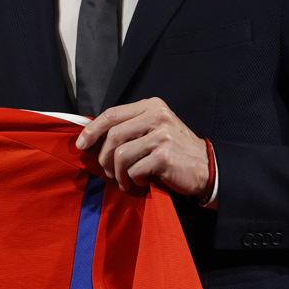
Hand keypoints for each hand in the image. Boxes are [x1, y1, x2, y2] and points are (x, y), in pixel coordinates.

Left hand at [74, 97, 209, 197]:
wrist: (206, 168)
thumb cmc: (173, 151)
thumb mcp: (153, 129)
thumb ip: (129, 128)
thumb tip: (91, 137)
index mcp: (151, 106)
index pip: (112, 114)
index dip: (92, 130)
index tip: (81, 145)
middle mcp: (157, 116)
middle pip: (113, 135)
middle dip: (104, 157)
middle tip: (107, 172)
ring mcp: (162, 135)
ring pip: (121, 154)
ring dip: (118, 173)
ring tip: (124, 180)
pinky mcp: (165, 155)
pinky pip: (134, 169)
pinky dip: (133, 180)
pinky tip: (141, 181)